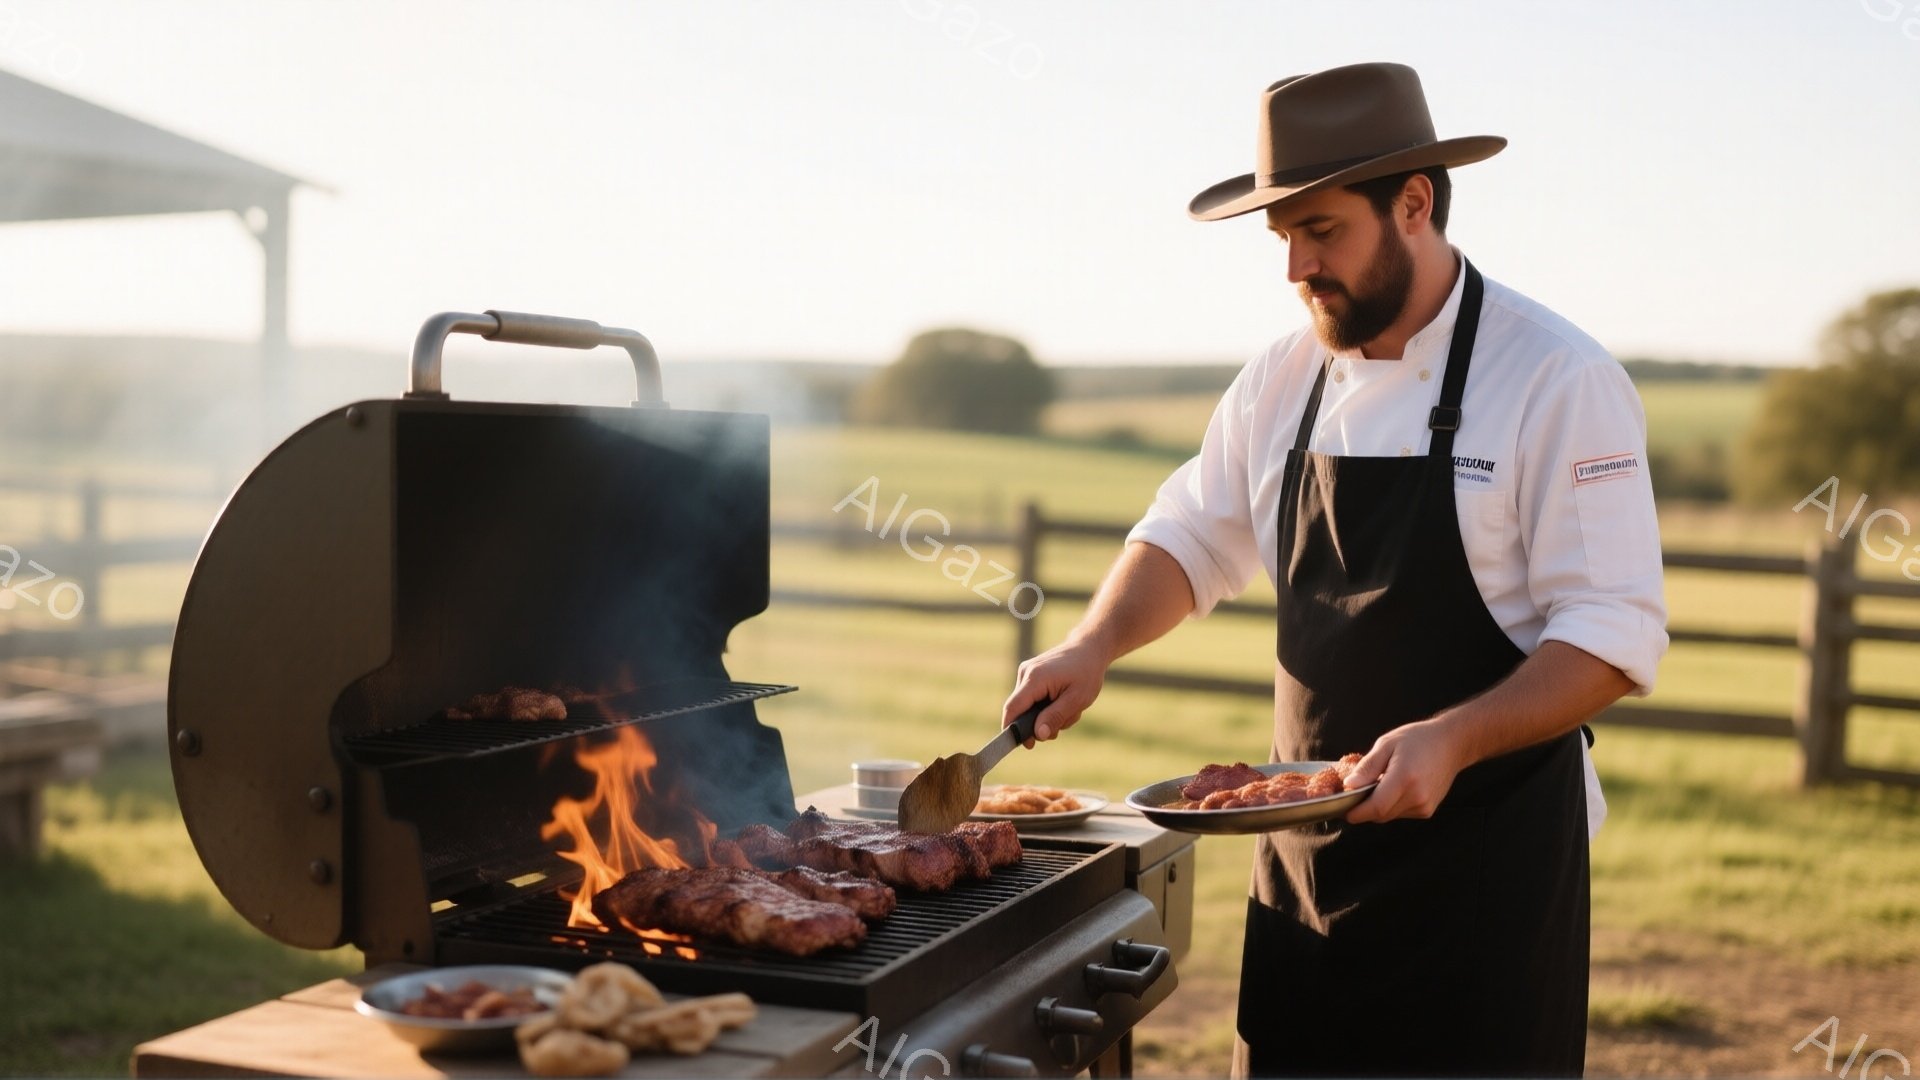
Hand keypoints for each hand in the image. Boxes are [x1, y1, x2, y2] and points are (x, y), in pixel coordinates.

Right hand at [1002, 635, 1110, 746]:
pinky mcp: (1030, 675)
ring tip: (1069, 709)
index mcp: (1035, 678)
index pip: (1013, 708)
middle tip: (1064, 723)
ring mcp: (1026, 673)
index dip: (1013, 729)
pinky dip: (1047, 706)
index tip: (1023, 745)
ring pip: (1029, 708)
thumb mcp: (1077, 699)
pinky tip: (1063, 701)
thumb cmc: (1086, 673)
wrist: (1089, 649)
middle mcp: (1025, 673)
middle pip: (1021, 711)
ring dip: (1048, 715)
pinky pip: (1033, 700)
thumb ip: (1055, 717)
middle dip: (1041, 723)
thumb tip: (1038, 735)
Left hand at [1342, 715, 1473, 823]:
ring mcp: (1424, 806)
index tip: (1342, 810)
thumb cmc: (1417, 739)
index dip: (1356, 812)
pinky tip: (1394, 788)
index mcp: (1405, 778)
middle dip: (1364, 808)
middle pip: (1380, 814)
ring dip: (1378, 806)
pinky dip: (1391, 805)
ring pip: (1389, 815)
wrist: (1451, 744)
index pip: (1376, 807)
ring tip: (1377, 785)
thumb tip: (1348, 786)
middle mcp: (1417, 796)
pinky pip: (1400, 813)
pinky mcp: (1427, 810)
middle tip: (1353, 794)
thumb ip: (1367, 767)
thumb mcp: (1386, 744)